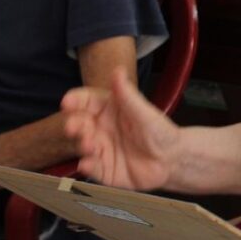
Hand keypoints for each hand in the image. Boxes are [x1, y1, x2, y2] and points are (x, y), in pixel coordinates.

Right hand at [61, 68, 180, 189]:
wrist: (173, 160)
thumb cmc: (160, 132)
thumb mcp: (144, 112)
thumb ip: (128, 95)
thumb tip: (117, 70)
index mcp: (109, 110)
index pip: (87, 102)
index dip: (75, 100)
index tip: (67, 102)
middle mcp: (101, 129)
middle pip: (80, 124)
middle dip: (74, 124)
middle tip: (72, 127)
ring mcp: (101, 149)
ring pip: (84, 145)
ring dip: (82, 144)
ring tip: (88, 144)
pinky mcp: (104, 169)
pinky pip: (92, 168)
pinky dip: (87, 166)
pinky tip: (86, 164)